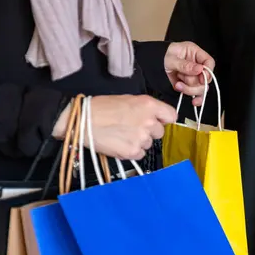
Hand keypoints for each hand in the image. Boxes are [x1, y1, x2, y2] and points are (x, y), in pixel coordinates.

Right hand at [53, 95, 175, 159]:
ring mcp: (142, 138)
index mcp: (149, 105)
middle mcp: (149, 121)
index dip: (164, 119)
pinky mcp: (132, 151)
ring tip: (122, 134)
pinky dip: (132, 151)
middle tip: (132, 127)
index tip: (157, 121)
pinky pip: (140, 154)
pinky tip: (120, 143)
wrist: (82, 120)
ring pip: (149, 144)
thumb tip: (156, 118)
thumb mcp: (129, 100)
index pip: (171, 116)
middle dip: (149, 131)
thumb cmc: (102, 107)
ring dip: (139, 141)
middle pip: (160, 132)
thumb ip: (146, 109)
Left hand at [164, 42, 214, 105]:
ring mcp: (194, 76)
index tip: (201, 78)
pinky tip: (194, 101)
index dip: (208, 71)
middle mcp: (197, 65)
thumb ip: (185, 65)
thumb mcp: (171, 58)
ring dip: (190, 89)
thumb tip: (199, 69)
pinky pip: (198, 94)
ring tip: (178, 85)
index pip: (209, 62)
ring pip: (202, 88)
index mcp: (195, 53)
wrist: (151, 64)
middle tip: (182, 79)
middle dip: (194, 82)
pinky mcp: (189, 86)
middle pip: (206, 78)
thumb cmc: (161, 56)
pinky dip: (197, 99)